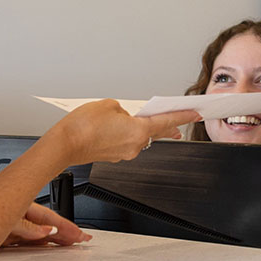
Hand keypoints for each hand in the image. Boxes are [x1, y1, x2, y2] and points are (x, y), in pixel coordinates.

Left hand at [0, 203, 89, 249]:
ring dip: (55, 238)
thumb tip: (48, 231)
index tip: (80, 235)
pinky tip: (45, 245)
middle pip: (49, 226)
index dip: (67, 228)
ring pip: (40, 234)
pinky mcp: (6, 237)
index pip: (51, 220)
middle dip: (67, 232)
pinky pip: (28, 241)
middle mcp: (20, 218)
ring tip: (70, 242)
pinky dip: (40, 243)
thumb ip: (28, 228)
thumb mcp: (8, 221)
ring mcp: (13, 227)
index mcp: (23, 209)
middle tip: (83, 238)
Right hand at [57, 99, 200, 165]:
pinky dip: (124, 134)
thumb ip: (123, 109)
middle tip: (180, 121)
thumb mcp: (109, 104)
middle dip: (168, 126)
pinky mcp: (113, 156)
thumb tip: (125, 117)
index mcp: (138, 130)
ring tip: (127, 117)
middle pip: (156, 132)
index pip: (167, 121)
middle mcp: (135, 145)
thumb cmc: (83, 125)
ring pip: (138, 137)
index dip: (183, 116)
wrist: (65, 144)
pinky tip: (112, 127)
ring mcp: (124, 153)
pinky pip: (125, 142)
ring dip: (138, 127)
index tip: (196, 114)